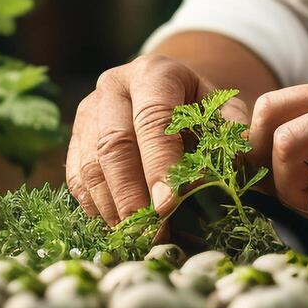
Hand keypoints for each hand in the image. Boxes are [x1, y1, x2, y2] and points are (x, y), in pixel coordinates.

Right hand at [66, 54, 251, 225]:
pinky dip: (94, 206)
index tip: (168, 204)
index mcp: (155, 73)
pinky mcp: (75, 136)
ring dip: (111, 206)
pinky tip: (116, 226)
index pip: (153, 118)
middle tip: (148, 230)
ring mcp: (89, 110)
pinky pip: (77, 176)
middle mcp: (114, 86)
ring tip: (135, 235)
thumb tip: (229, 169)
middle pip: (114, 142)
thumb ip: (231, 136)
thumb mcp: (225, 111)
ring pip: (91, 162)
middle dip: (130, 192)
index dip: (159, 163)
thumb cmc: (202, 108)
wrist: (171, 95)